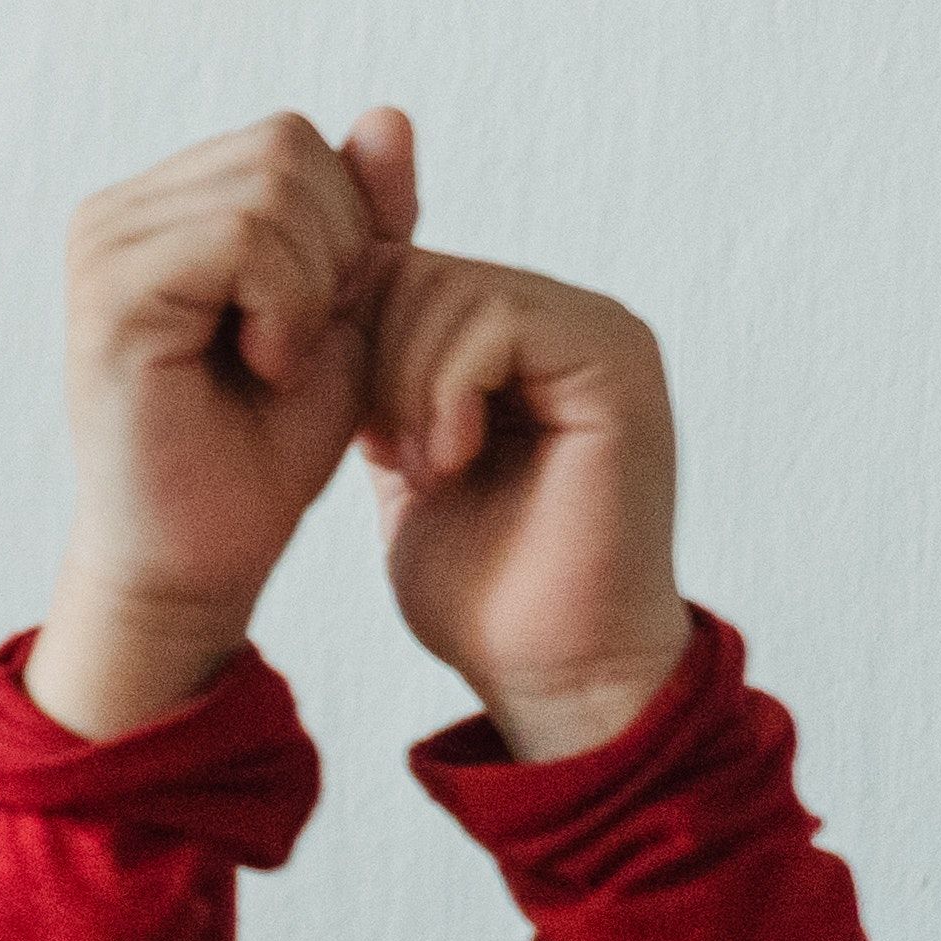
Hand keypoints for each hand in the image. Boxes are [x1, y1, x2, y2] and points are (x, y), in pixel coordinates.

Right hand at [32, 107, 420, 739]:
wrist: (204, 556)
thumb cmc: (262, 447)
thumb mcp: (345, 307)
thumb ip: (366, 214)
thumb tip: (391, 114)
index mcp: (160, 207)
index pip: (294, 140)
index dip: (346, 224)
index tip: (319, 323)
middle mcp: (115, 214)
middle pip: (287, 147)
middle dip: (335, 249)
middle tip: (300, 346)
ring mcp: (102, 247)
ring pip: (272, 187)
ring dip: (313, 286)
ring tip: (277, 361)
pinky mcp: (109, 293)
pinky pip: (243, 238)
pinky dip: (287, 305)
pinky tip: (262, 365)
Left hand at [361, 249, 683, 762]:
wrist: (553, 672)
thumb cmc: (484, 588)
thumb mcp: (403, 459)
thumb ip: (383, 380)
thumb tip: (324, 305)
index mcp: (524, 336)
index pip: (400, 271)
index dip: (346, 341)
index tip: (354, 432)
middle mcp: (570, 320)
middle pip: (416, 268)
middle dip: (372, 364)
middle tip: (391, 457)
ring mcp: (602, 334)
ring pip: (449, 288)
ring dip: (406, 388)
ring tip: (428, 470)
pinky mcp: (616, 363)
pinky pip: (496, 322)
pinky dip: (446, 394)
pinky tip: (453, 465)